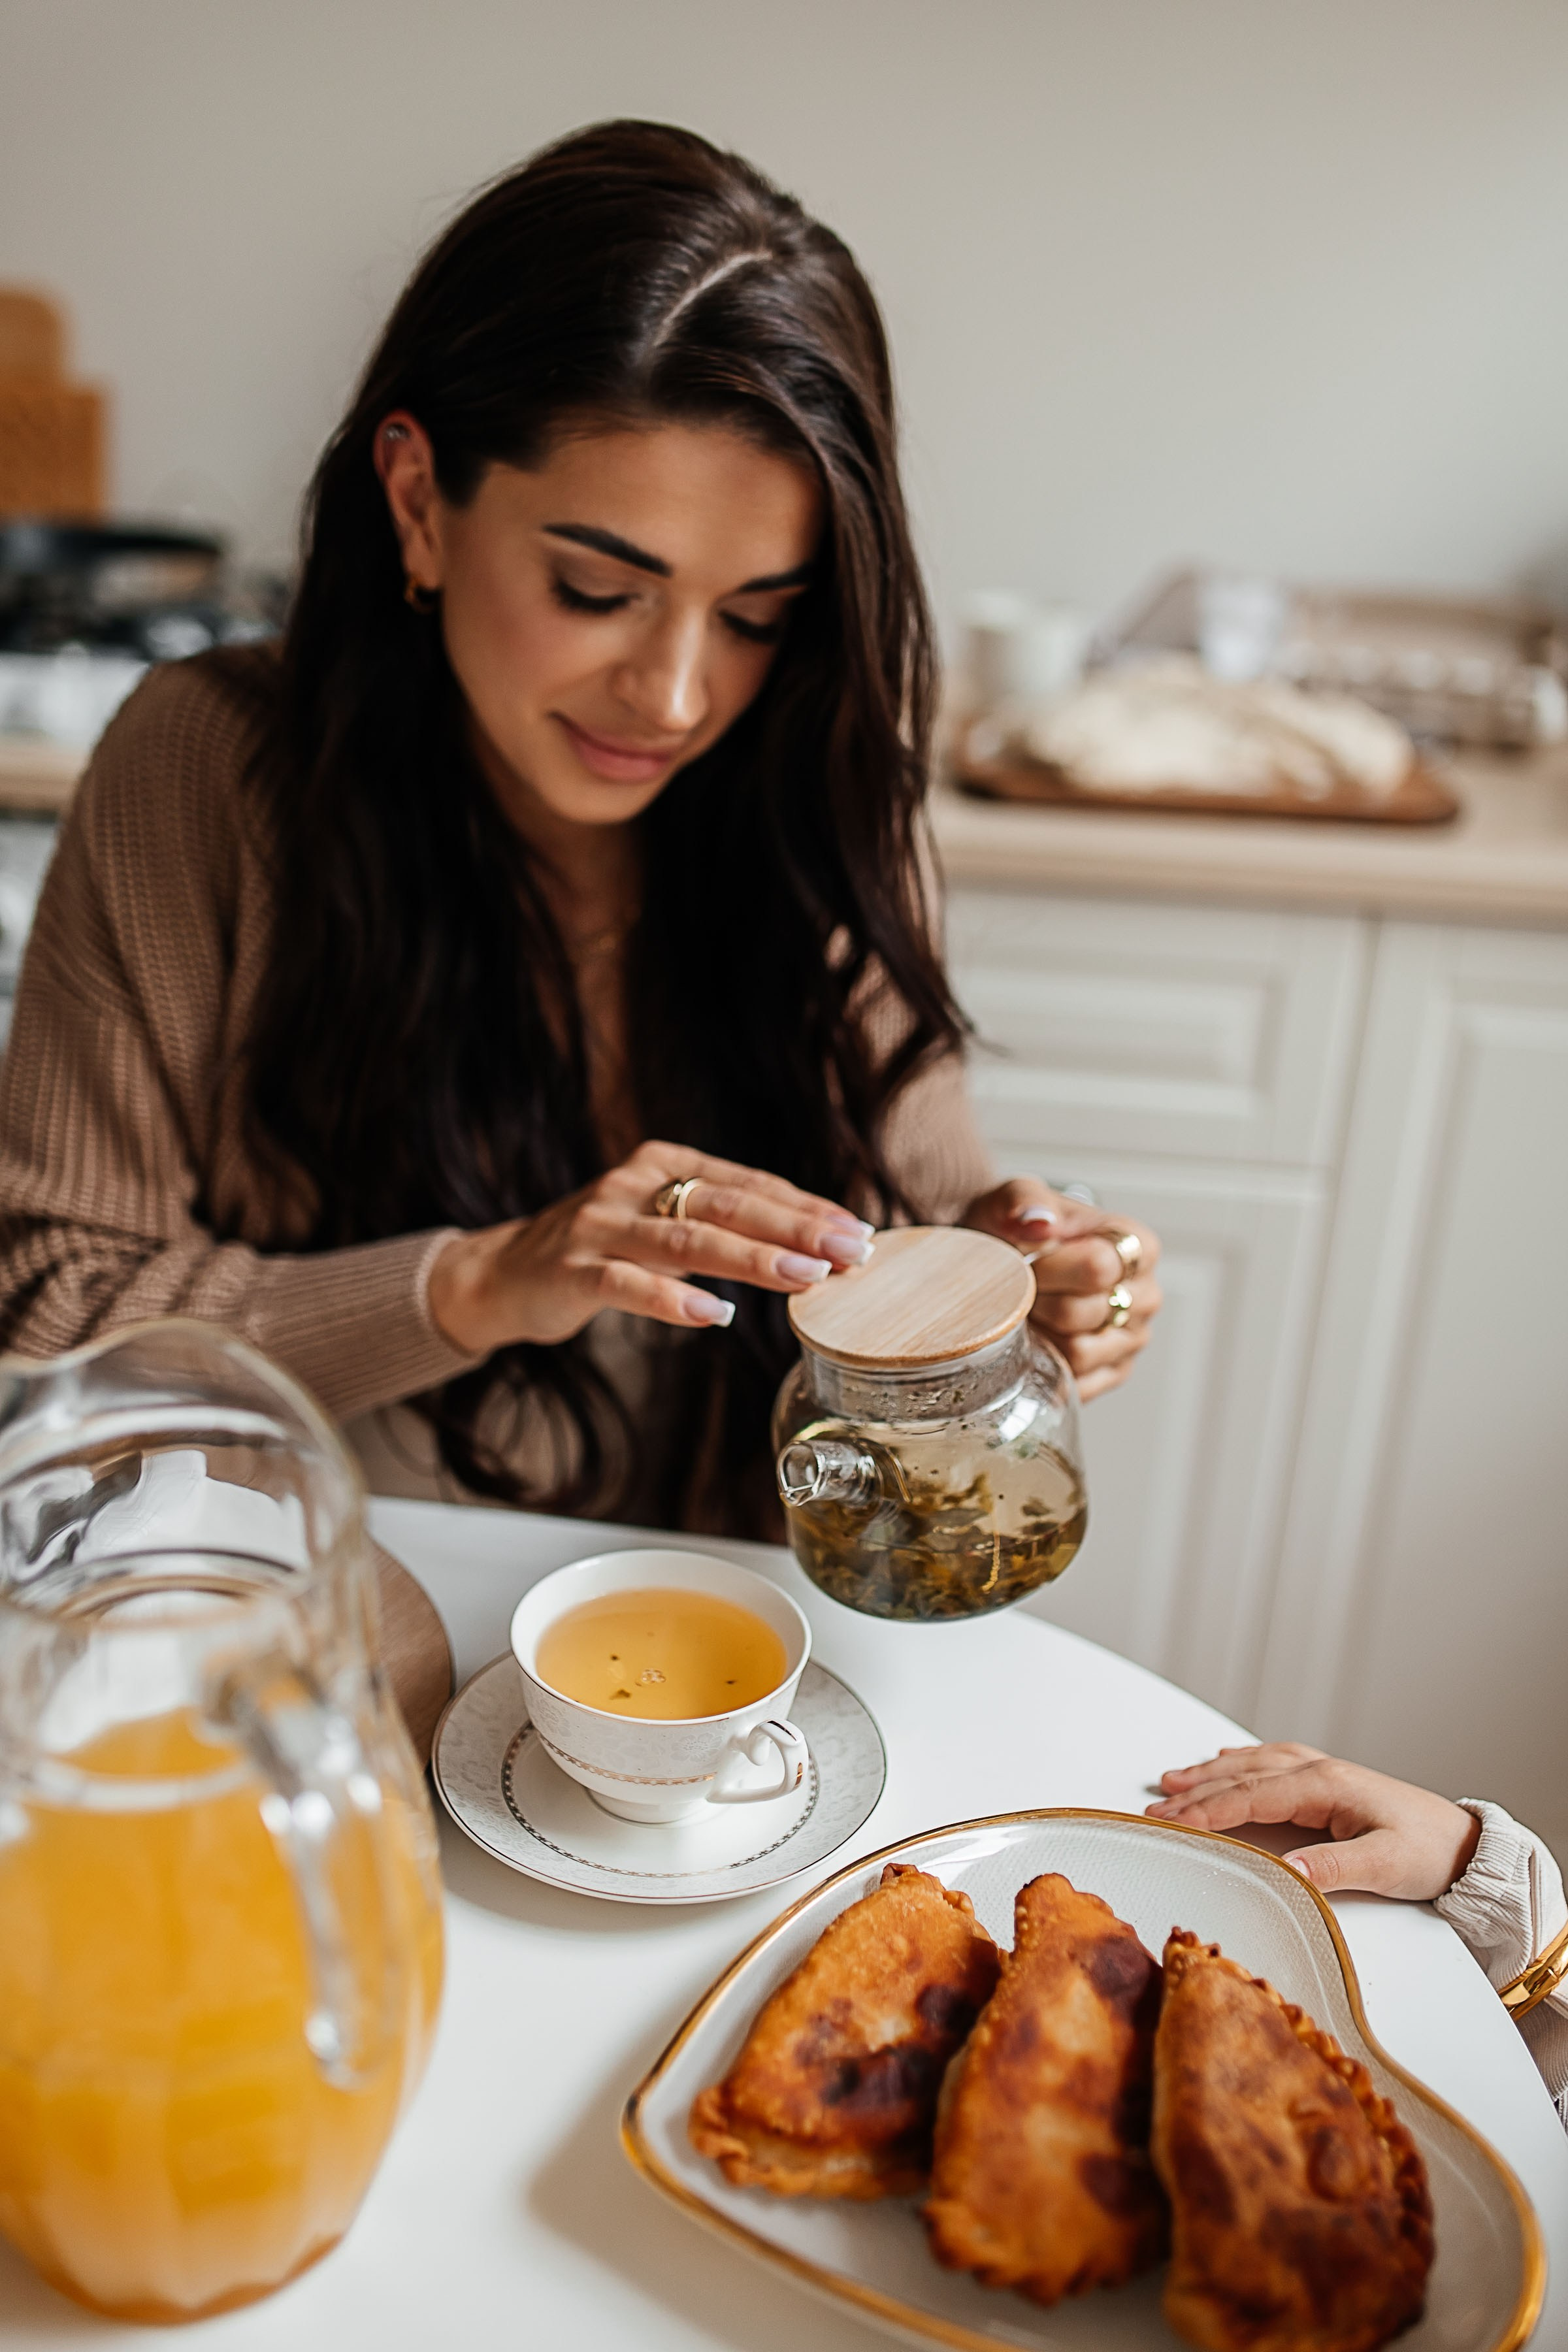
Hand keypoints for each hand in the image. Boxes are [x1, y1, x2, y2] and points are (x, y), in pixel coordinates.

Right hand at [427, 1140, 873, 1354]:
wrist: (503, 1273)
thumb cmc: (602, 1251)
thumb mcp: (663, 1224)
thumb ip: (721, 1227)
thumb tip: (813, 1248)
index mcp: (665, 1164)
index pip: (750, 1184)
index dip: (805, 1208)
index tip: (856, 1231)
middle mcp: (634, 1184)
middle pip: (728, 1205)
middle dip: (795, 1228)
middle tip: (848, 1250)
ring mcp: (600, 1225)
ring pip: (687, 1242)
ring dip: (751, 1260)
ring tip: (803, 1277)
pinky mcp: (571, 1270)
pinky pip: (627, 1285)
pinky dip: (672, 1301)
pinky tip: (714, 1317)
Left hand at [962, 1178, 1161, 1400]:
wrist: (1008, 1258)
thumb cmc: (1021, 1228)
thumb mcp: (1015, 1197)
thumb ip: (1024, 1201)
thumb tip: (1038, 1223)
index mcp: (1138, 1246)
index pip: (1097, 1267)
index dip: (1048, 1268)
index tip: (1025, 1258)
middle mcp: (1145, 1295)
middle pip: (1082, 1313)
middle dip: (1037, 1301)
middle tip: (1016, 1287)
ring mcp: (1132, 1338)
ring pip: (1078, 1353)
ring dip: (1039, 1334)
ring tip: (1024, 1311)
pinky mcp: (1112, 1373)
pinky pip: (1076, 1383)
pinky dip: (1046, 1366)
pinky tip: (1033, 1340)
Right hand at [1146, 1742, 1481, 1899]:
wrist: (1466, 1844)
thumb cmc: (1430, 1851)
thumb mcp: (1386, 1866)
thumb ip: (1333, 1868)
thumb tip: (1286, 1870)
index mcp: (1326, 1786)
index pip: (1251, 1796)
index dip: (1208, 1810)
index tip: (1171, 1822)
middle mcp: (1319, 1771)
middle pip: (1243, 1777)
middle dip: (1196, 1792)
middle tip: (1155, 1808)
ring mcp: (1323, 1772)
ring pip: (1253, 1765)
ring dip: (1211, 1773)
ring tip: (1173, 1781)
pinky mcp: (1329, 1783)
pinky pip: (1271, 1764)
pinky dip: (1241, 1763)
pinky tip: (1226, 1761)